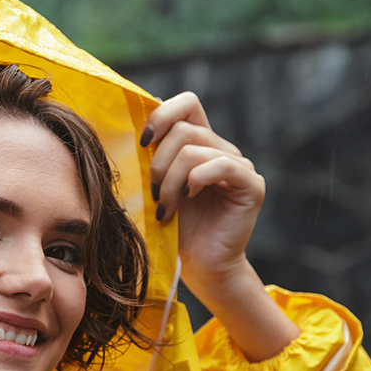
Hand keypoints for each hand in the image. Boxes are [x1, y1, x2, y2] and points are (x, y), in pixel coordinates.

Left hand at [143, 93, 298, 361]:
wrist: (197, 267)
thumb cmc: (169, 229)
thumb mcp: (151, 187)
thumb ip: (146, 158)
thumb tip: (120, 128)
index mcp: (199, 143)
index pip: (187, 104)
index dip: (162, 114)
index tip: (142, 142)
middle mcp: (221, 149)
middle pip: (184, 129)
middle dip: (158, 161)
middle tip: (152, 192)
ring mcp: (239, 166)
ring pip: (196, 149)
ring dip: (170, 179)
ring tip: (164, 206)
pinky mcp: (250, 185)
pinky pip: (222, 165)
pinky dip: (195, 181)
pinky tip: (186, 200)